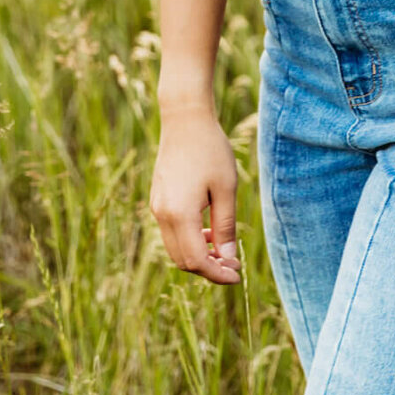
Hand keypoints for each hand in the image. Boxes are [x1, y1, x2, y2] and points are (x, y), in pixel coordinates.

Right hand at [149, 105, 240, 285]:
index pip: (196, 261)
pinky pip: (171, 232)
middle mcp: (162, 215)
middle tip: (234, 263)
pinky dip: (189, 239)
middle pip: (183, 260)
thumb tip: (227, 259)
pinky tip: (209, 230)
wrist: (185, 119)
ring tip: (223, 247)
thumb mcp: (226, 188)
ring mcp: (157, 207)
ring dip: (198, 255)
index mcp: (179, 214)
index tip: (237, 276)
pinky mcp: (158, 199)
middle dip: (208, 268)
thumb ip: (225, 226)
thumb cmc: (211, 150)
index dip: (217, 274)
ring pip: (175, 248)